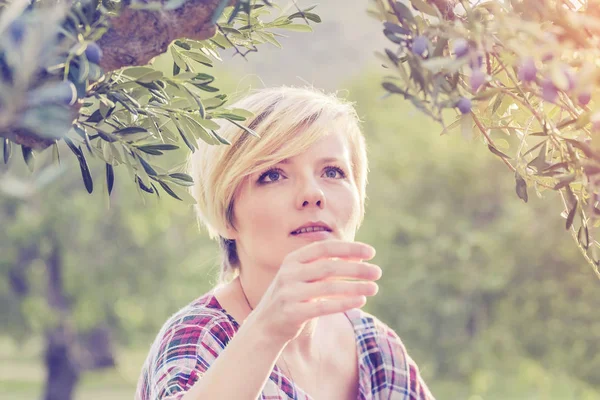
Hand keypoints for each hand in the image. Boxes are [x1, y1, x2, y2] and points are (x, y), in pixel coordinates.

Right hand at [252, 240, 380, 344]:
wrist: (265, 325)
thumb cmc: (293, 297)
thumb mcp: (305, 277)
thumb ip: (327, 266)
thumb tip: (358, 256)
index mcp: (292, 259)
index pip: (325, 247)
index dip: (349, 248)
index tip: (371, 252)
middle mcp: (289, 273)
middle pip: (329, 266)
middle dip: (357, 269)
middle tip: (378, 272)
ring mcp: (289, 293)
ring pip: (328, 287)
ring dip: (355, 286)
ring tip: (374, 288)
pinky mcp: (292, 312)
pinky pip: (323, 306)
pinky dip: (344, 303)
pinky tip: (361, 301)